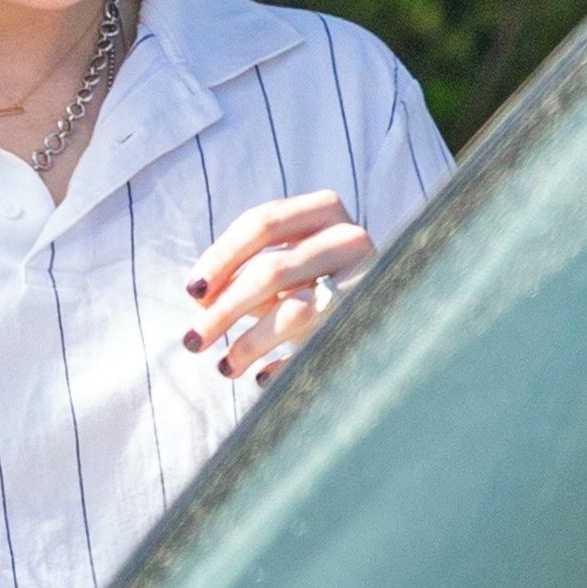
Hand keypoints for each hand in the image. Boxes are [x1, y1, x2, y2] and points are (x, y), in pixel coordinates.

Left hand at [182, 190, 372, 385]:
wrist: (394, 305)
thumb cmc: (316, 280)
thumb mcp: (282, 264)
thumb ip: (242, 270)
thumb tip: (202, 297)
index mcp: (323, 209)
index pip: (261, 223)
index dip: (220, 258)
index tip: (192, 292)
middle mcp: (350, 237)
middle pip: (271, 270)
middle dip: (225, 309)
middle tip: (192, 340)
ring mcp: (368, 279)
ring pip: (295, 312)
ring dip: (250, 343)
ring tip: (225, 367)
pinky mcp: (374, 319)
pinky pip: (319, 346)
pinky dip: (286, 366)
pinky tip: (262, 378)